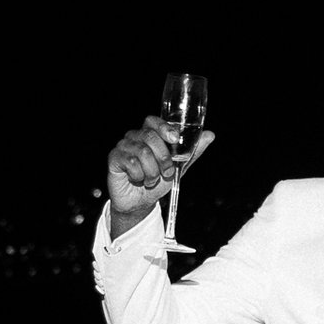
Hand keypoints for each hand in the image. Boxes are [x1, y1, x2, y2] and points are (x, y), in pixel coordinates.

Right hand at [107, 115, 214, 229]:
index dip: (164, 127)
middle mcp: (134, 137)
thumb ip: (191, 151)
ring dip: (152, 171)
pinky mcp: (114, 158)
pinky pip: (130, 163)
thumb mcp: (178, 167)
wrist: (140, 202)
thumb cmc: (158, 181)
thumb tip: (210, 135)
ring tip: (151, 179)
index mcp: (149, 134)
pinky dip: (140, 176)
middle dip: (164, 158)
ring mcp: (123, 146)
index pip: (153, 121)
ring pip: (142, 152)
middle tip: (167, 172)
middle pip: (150, 136)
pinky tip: (138, 180)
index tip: (174, 139)